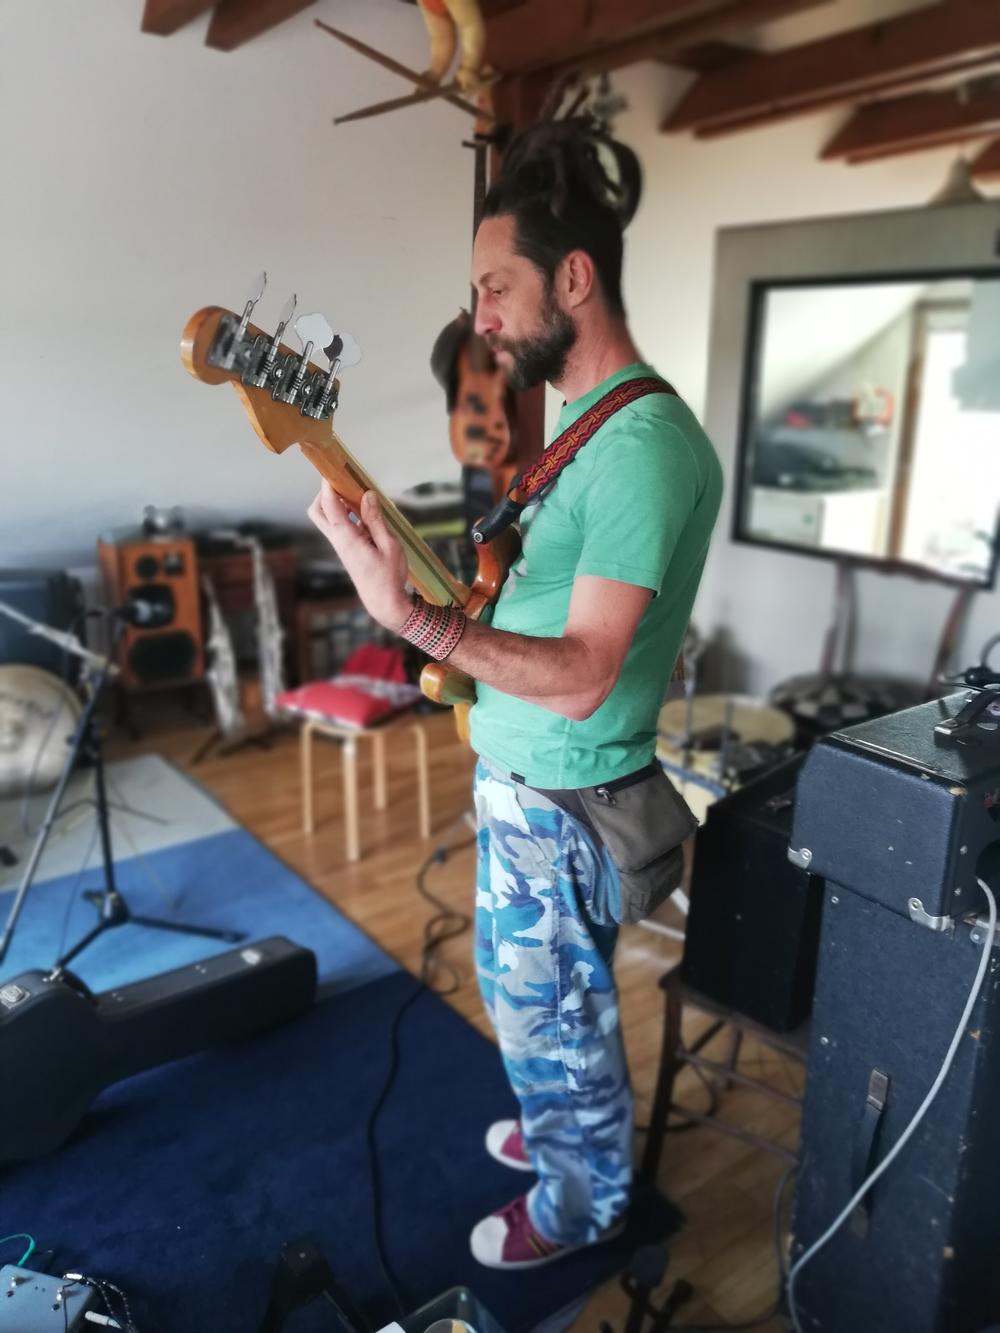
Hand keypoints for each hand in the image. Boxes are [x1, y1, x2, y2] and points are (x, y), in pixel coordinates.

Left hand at [307, 482, 411, 632]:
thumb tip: (367, 495)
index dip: (328, 485)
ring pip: (327, 519)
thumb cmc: (389, 576)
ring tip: (358, 495)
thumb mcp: (389, 545)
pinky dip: (347, 515)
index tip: (331, 469)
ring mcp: (341, 546)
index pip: (330, 505)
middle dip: (324, 494)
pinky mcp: (347, 550)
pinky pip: (340, 527)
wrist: (384, 602)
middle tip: (343, 483)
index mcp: (347, 538)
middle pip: (317, 511)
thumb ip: (376, 519)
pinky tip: (366, 513)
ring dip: (337, 504)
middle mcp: (339, 541)